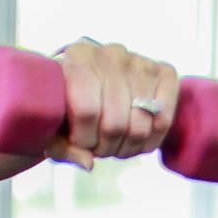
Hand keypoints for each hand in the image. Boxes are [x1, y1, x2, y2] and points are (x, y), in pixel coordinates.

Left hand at [52, 40, 179, 166]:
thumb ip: (61, 146)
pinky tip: (137, 138)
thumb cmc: (68, 102)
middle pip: (115, 122)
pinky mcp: (164, 73)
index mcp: (77, 59)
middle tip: (99, 147)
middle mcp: (110, 54)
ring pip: (141, 126)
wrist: (93, 78)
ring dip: (127, 147)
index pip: (86, 110)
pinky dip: (152, 139)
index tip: (80, 144)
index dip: (84, 139)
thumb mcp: (53, 123)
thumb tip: (88, 163)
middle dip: (105, 147)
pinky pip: (164, 119)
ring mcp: (139, 62)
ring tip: (116, 144)